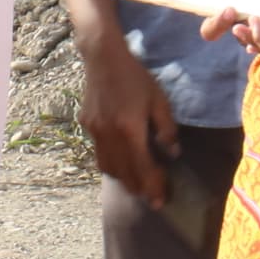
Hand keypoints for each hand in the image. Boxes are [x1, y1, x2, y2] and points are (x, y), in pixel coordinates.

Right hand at [77, 41, 178, 207]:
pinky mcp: (86, 124)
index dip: (152, 185)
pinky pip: (99, 152)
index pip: (142, 167)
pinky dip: (111, 163)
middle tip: (151, 199)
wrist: (103, 58)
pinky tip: (120, 162)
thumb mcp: (159, 100)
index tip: (161, 200)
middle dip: (138, 188)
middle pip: (123, 172)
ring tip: (136, 185)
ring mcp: (94, 130)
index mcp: (129, 129)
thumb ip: (166, 128)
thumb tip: (172, 153)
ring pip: (107, 166)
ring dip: (122, 179)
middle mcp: (108, 134)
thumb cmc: (136, 77)